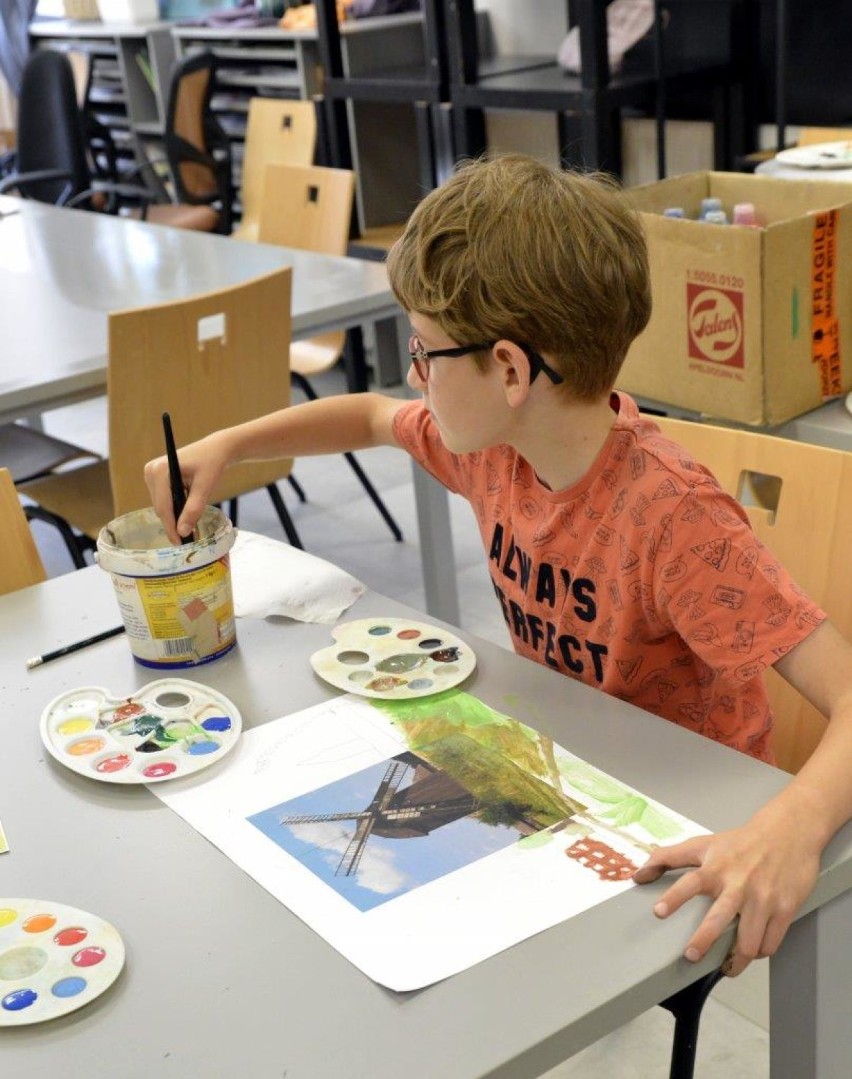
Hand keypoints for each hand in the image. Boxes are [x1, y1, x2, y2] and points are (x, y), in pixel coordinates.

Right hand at [144, 433, 231, 544]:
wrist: (215, 449)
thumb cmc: (212, 463)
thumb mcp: (205, 487)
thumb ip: (193, 509)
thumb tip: (182, 531)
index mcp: (160, 470)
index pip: (163, 506)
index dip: (171, 527)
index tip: (181, 543)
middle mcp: (151, 471)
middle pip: (160, 508)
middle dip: (174, 523)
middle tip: (189, 539)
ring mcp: (151, 474)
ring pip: (161, 506)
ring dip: (174, 517)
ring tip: (189, 529)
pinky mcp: (155, 478)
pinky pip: (164, 500)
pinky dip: (175, 509)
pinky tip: (186, 515)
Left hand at [632, 817, 819, 976]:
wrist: (788, 833)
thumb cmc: (741, 842)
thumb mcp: (703, 844)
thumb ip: (668, 858)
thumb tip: (638, 875)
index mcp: (716, 867)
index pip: (691, 882)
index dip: (674, 897)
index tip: (659, 912)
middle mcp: (738, 884)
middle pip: (719, 918)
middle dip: (703, 941)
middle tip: (690, 956)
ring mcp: (763, 899)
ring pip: (749, 943)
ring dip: (737, 961)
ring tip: (727, 967)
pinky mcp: (785, 909)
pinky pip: (770, 944)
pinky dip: (759, 953)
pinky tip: (752, 952)